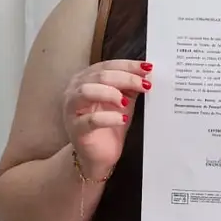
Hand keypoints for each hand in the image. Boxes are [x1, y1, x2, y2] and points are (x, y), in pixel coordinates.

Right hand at [60, 59, 151, 178]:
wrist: (98, 155)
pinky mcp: (76, 129)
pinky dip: (108, 118)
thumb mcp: (123, 101)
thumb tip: (146, 73)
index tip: (148, 68)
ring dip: (111, 93)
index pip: (108, 65)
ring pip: (88, 91)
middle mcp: (75, 90)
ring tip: (126, 102)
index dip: (128, 66)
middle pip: (100, 76)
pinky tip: (122, 119)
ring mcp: (72, 109)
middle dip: (126, 78)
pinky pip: (90, 120)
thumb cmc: (108, 125)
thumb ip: (130, 86)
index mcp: (86, 78)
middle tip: (145, 84)